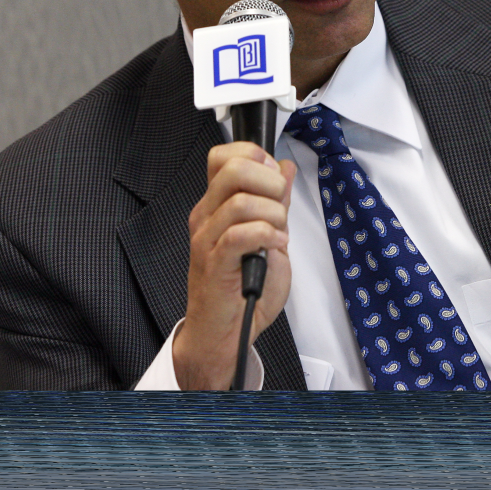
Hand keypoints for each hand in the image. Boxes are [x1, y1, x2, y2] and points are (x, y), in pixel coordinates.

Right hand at [177, 143, 296, 389]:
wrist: (225, 333)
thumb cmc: (244, 288)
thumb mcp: (270, 235)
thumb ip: (276, 202)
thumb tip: (284, 167)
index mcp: (216, 205)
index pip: (222, 156)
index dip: (254, 156)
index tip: (274, 177)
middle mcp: (206, 217)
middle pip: (232, 169)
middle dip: (269, 182)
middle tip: (280, 206)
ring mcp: (207, 239)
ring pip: (241, 202)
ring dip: (273, 215)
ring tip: (279, 234)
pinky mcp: (215, 263)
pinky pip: (241, 235)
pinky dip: (267, 236)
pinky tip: (274, 247)